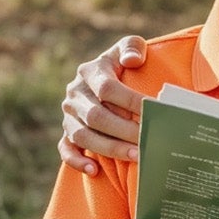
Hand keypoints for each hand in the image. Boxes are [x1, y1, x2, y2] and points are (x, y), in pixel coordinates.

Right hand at [59, 37, 148, 174]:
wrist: (106, 80)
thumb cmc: (124, 64)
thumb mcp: (129, 47)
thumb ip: (132, 47)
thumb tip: (132, 60)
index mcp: (90, 72)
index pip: (107, 88)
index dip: (130, 101)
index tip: (153, 111)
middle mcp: (75, 94)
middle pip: (96, 116)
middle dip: (123, 130)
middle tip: (148, 140)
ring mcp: (69, 115)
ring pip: (83, 135)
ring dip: (109, 148)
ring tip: (136, 156)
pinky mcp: (66, 133)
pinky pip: (65, 149)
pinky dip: (77, 161)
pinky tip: (94, 171)